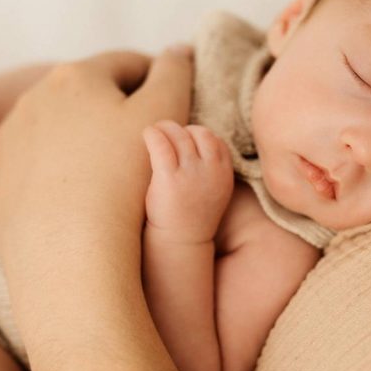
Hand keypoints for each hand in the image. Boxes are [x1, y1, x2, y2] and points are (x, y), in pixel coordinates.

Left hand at [0, 47, 192, 262]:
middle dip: (112, 109)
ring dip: (77, 140)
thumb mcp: (165, 113)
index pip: (126, 64)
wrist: (67, 249)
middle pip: (85, 94)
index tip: (171, 102)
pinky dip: (46, 172)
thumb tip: (177, 49)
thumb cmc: (123, 175)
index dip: (155, 79)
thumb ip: (175, 72)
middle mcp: (32, 97)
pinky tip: (69, 196)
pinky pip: (25, 165)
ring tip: (105, 175)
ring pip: (52, 129)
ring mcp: (6, 138)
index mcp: (77, 75)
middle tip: (142, 143)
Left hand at [142, 121, 234, 244]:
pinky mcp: (169, 178)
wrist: (181, 242)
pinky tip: (147, 133)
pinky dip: (153, 134)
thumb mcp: (215, 192)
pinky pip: (161, 145)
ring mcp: (191, 172)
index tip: (185, 140)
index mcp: (224, 172)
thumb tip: (195, 147)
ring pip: (179, 136)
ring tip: (154, 131)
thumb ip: (211, 170)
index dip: (198, 136)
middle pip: (198, 133)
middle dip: (181, 129)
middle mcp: (211, 169)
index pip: (215, 140)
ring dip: (165, 128)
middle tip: (166, 130)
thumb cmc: (192, 217)